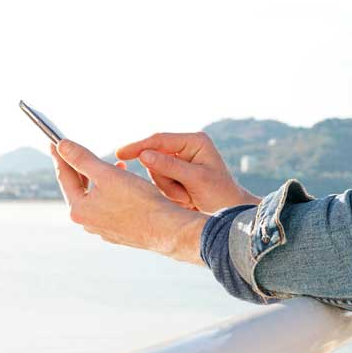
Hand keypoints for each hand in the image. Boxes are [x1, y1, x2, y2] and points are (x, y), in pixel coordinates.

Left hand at [50, 139, 207, 264]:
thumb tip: (62, 147)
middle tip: (81, 152)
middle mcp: (87, 223)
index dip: (60, 156)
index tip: (54, 142)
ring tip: (114, 166)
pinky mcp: (118, 232)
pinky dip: (112, 193)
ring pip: (95, 198)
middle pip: (78, 189)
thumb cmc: (139, 201)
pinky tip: (126, 185)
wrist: (167, 228)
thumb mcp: (107, 173)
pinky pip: (109, 207)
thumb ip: (82, 159)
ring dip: (100, 180)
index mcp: (79, 210)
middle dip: (81, 168)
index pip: (64, 177)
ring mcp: (103, 229)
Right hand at [117, 131, 258, 212]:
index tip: (120, 153)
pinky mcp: (176, 175)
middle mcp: (185, 148)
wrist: (231, 213)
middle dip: (165, 179)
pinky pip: (160, 182)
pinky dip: (170, 193)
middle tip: (184, 194)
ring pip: (155, 172)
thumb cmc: (220, 194)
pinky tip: (186, 199)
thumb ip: (170, 166)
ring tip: (189, 198)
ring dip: (168, 189)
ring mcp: (180, 162)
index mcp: (194, 141)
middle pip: (154, 158)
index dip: (139, 146)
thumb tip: (143, 155)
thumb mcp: (196, 180)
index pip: (159, 139)